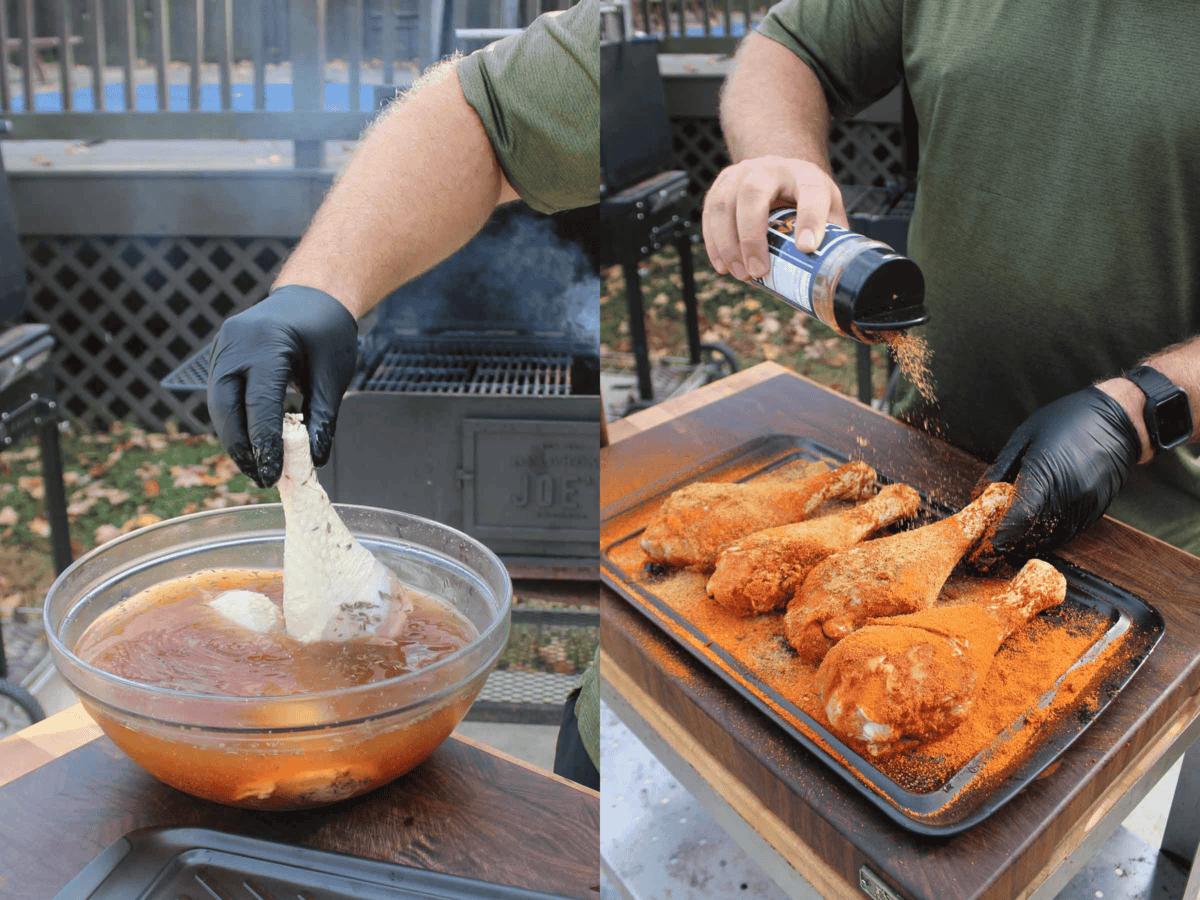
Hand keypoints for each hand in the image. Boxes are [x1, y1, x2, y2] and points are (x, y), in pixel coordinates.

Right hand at [207, 285, 357, 487]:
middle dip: (241, 447)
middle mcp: (234, 343)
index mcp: (265, 342)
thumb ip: (322, 417)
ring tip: (258, 468)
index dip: (264, 443)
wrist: (312, 296)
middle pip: (226, 407)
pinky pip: (222, 396)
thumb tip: (314, 459)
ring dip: (235, 439)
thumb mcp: (332, 374)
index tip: (273, 474)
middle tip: (261, 478)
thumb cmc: (326, 331)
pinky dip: (235, 423)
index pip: (258, 402)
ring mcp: (222, 348)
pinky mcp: (220, 357)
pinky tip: (252, 445)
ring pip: (219, 405)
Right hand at [701, 157, 848, 280]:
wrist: (778, 171)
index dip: (810, 220)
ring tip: (740, 274)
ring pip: (724, 204)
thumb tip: (837, 276)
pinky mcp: (720, 186)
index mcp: (805, 175)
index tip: (807, 248)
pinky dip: (713, 243)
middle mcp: (770, 167)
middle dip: (752, 236)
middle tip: (758, 272)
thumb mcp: (827, 209)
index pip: (811, 192)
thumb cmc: (804, 197)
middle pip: (753, 193)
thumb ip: (833, 235)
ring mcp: (740, 173)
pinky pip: (710, 214)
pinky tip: (722, 266)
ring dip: (728, 244)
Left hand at [979, 386, 1142, 559]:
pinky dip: (1052, 537)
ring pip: (1054, 537)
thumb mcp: (1025, 436)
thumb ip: (1002, 467)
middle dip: (1013, 542)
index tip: (990, 544)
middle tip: (995, 547)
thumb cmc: (1068, 420)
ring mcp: (1086, 503)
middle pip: (1035, 531)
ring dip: (1032, 543)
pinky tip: (1038, 533)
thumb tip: (982, 491)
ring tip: (1013, 542)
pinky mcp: (1097, 509)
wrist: (1117, 419)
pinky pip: (1071, 532)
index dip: (1003, 534)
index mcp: (1045, 472)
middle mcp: (1068, 493)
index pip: (1020, 516)